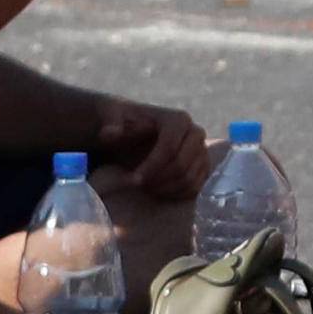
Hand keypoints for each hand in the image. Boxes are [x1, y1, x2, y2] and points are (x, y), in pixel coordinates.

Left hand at [96, 97, 214, 198]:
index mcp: (178, 119)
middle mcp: (195, 133)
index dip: (151, 167)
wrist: (137, 135)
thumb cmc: (125, 127)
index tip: (132, 180)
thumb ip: (110, 123)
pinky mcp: (202, 167)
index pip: (169, 148)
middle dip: (157, 180)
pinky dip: (176, 194)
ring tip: (145, 187)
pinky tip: (158, 191)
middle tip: (138, 186)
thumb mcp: (114, 120)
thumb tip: (109, 132)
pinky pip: (194, 187)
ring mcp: (202, 151)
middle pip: (181, 165)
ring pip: (189, 179)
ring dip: (165, 189)